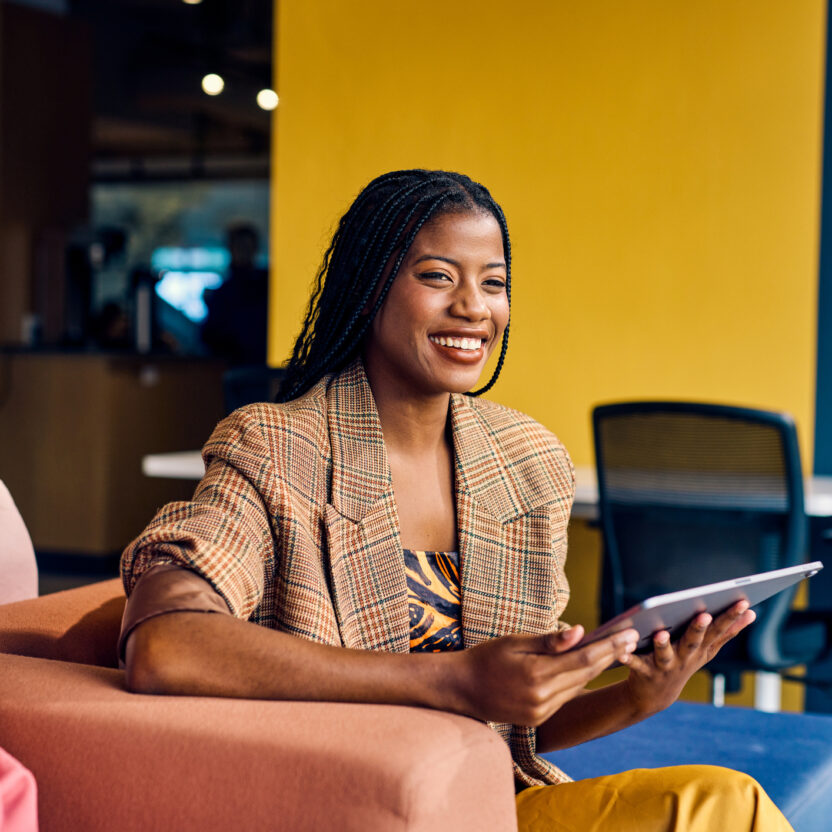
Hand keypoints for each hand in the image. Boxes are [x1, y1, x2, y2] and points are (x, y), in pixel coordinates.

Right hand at [451, 625, 638, 726]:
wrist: (462, 689)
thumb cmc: (487, 658)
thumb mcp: (515, 641)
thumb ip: (550, 641)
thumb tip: (581, 631)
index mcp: (537, 674)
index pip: (583, 658)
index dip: (609, 645)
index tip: (629, 633)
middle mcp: (542, 697)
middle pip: (587, 673)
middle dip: (611, 655)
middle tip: (633, 638)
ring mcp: (541, 711)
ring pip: (579, 686)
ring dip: (599, 667)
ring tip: (618, 649)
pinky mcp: (539, 719)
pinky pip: (566, 697)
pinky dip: (579, 680)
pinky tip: (590, 667)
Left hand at [624, 601, 755, 715]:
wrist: (656, 695)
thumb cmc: (684, 662)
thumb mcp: (707, 649)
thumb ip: (727, 631)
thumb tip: (752, 612)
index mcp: (702, 649)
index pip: (719, 631)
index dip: (731, 618)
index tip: (744, 603)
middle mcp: (686, 658)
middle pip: (693, 642)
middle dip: (699, 629)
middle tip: (704, 615)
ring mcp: (665, 667)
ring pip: (664, 655)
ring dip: (663, 645)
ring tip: (660, 633)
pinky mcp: (644, 672)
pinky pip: (635, 663)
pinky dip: (628, 657)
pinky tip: (622, 650)